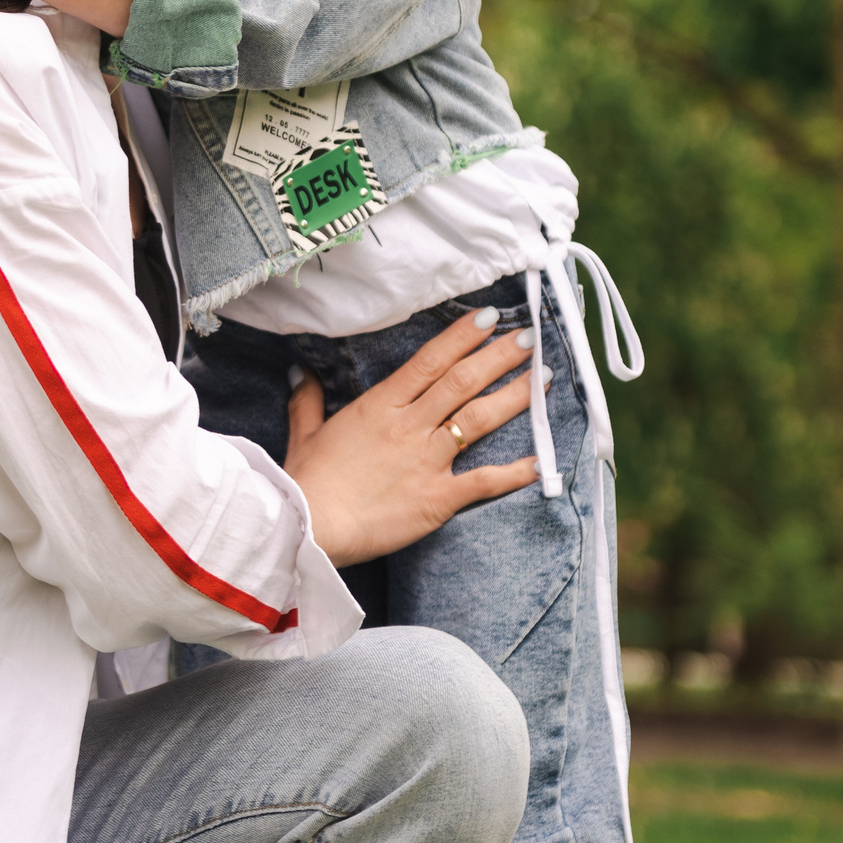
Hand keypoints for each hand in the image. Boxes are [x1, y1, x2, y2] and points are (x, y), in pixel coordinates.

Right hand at [285, 309, 541, 564]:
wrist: (310, 526)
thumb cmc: (307, 481)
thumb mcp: (306, 433)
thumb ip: (309, 399)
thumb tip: (300, 371)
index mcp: (380, 406)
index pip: (430, 360)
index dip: (462, 336)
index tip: (489, 316)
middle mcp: (409, 426)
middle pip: (462, 381)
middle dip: (499, 356)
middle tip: (529, 338)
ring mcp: (427, 461)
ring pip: (478, 419)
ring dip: (514, 396)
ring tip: (542, 377)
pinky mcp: (438, 498)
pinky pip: (484, 481)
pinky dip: (514, 471)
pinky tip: (538, 459)